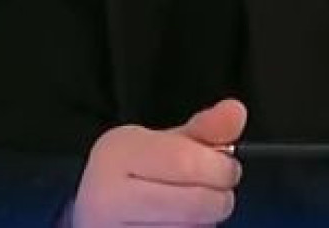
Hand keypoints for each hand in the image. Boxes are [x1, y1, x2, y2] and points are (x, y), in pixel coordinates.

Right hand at [70, 98, 247, 226]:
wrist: (92, 211)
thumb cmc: (135, 173)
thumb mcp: (165, 142)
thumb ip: (205, 129)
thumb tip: (236, 112)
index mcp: (118, 153)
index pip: (186, 163)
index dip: (220, 168)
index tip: (230, 168)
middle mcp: (106, 197)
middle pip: (192, 204)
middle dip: (220, 199)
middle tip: (221, 192)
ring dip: (204, 222)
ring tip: (194, 209)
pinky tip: (179, 225)